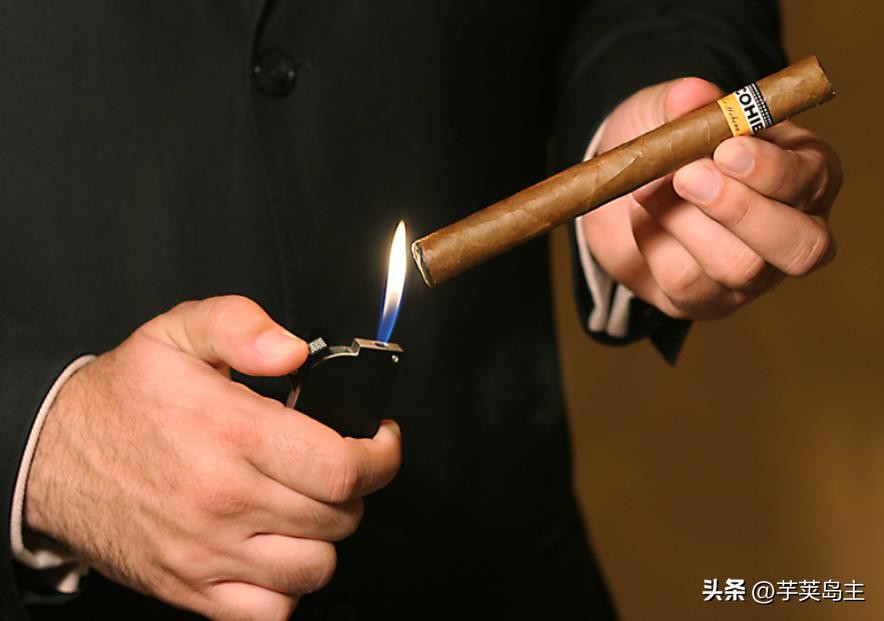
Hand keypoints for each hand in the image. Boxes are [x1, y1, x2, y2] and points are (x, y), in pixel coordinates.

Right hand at [25, 295, 401, 619]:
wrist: (52, 456)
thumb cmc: (124, 399)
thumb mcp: (178, 333)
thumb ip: (241, 326)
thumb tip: (293, 350)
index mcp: (232, 432)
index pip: (342, 467)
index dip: (380, 454)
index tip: (379, 442)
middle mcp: (224, 498)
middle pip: (339, 516)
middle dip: (354, 488)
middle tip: (334, 464)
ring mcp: (208, 551)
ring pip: (315, 567)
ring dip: (326, 535)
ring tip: (306, 504)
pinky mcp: (191, 588)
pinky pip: (271, 612)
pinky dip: (287, 587)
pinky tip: (276, 548)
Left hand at [581, 77, 842, 319]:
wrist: (624, 184)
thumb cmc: (668, 142)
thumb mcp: (670, 109)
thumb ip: (682, 102)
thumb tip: (690, 95)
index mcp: (805, 173)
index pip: (811, 182)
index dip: (770, 170)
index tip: (725, 149)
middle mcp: (791, 231)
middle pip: (799, 247)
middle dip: (740, 210)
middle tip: (687, 177)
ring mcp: (752, 275)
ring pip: (738, 268)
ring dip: (683, 223)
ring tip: (645, 188)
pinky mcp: (704, 300)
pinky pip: (685, 284)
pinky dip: (655, 245)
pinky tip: (642, 217)